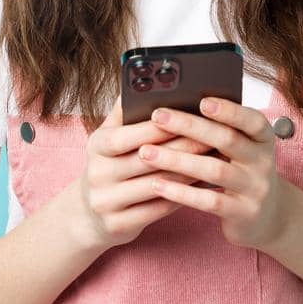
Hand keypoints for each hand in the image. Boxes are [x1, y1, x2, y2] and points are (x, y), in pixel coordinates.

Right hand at [71, 95, 219, 252]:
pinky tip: (204, 187)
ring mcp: (106, 201)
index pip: (132, 133)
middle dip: (184, 147)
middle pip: (148, 158)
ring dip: (188, 173)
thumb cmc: (109, 167)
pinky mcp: (118, 225)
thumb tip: (142, 78)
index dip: (163, 126)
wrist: (87, 215)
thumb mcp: (108, 137)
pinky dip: (183, 197)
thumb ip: (125, 111)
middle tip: (215, 137)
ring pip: (156, 185)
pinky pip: (158, 210)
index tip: (193, 116)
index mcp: (97, 146)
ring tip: (215, 161)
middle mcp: (98, 173)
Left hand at [137, 96, 293, 250]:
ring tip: (146, 152)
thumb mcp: (243, 150)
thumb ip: (221, 131)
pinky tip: (157, 184)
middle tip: (158, 116)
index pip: (253, 120)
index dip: (230, 110)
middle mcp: (263, 162)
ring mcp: (256, 189)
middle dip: (190, 126)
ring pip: (214, 170)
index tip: (202, 100)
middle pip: (228, 139)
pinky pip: (209, 201)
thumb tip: (177, 107)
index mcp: (264, 139)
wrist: (270, 216)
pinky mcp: (243, 213)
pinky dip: (182, 192)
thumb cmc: (244, 172)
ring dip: (177, 160)